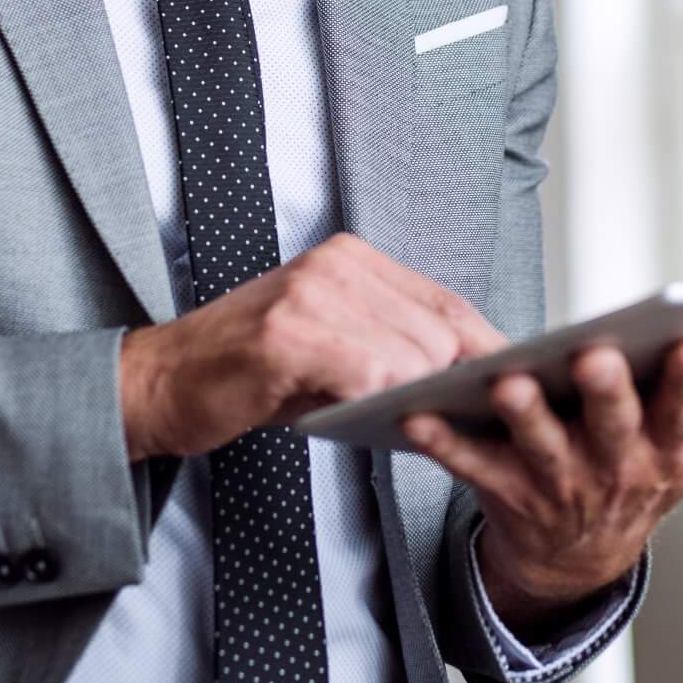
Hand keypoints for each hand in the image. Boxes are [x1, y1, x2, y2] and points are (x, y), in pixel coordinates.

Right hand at [118, 233, 508, 460]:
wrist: (162, 382)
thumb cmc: (251, 373)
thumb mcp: (331, 347)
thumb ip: (393, 347)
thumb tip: (470, 381)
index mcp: (353, 259)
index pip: (447, 303)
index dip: (487, 348)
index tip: (520, 384)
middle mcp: (336, 265)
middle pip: (440, 331)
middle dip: (451, 383)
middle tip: (449, 422)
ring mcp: (310, 295)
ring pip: (412, 353)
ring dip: (414, 398)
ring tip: (404, 423)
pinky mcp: (286, 335)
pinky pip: (367, 372)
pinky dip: (377, 401)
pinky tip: (366, 418)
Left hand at [401, 338, 682, 634]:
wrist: (578, 555)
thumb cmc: (648, 472)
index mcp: (670, 451)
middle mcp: (616, 468)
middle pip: (615, 429)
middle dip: (610, 393)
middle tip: (598, 354)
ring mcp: (559, 483)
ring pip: (542, 446)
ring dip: (526, 414)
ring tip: (509, 380)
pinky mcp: (502, 490)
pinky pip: (469, 465)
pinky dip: (442, 441)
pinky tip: (418, 414)